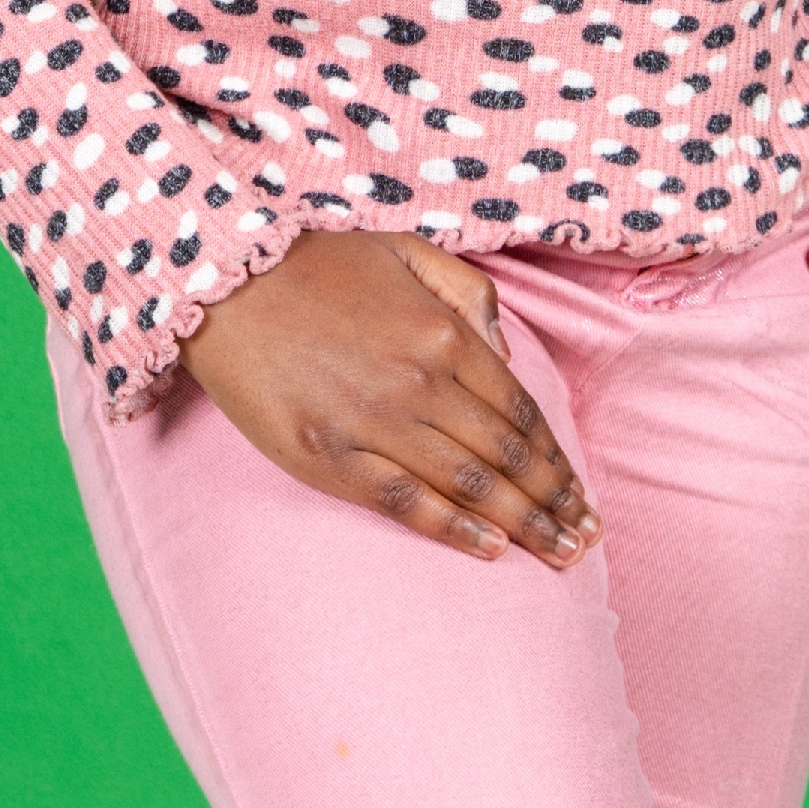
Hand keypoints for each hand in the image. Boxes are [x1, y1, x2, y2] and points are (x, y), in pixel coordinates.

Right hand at [176, 229, 600, 565]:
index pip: (522, 412)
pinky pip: (404, 502)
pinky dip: (453, 528)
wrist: (224, 277)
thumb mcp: (407, 251)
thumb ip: (468, 295)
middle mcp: (420, 382)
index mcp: (443, 333)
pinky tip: (490, 550)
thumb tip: (508, 355)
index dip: (559, 460)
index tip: (582, 495)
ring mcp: (373, 422)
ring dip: (522, 525)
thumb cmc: (317, 261)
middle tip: (584, 541)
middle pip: (506, 456)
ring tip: (558, 555)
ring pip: (468, 484)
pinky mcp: (327, 455)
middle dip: (554, 503)